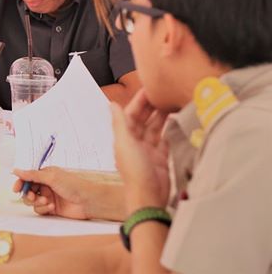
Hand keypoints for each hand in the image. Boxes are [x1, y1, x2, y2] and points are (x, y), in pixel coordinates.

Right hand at [12, 166, 100, 219]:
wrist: (88, 201)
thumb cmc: (73, 185)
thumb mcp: (51, 177)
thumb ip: (32, 175)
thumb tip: (15, 170)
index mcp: (45, 174)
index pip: (27, 178)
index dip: (20, 183)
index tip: (16, 189)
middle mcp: (45, 185)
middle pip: (28, 190)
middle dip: (28, 194)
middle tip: (32, 196)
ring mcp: (48, 197)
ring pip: (32, 201)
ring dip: (37, 202)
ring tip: (47, 201)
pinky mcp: (51, 208)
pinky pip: (39, 209)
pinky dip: (43, 208)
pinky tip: (51, 207)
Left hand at [110, 89, 169, 209]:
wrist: (148, 198)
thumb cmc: (135, 172)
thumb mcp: (125, 144)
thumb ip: (120, 123)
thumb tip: (111, 104)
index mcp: (125, 138)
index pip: (131, 114)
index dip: (139, 101)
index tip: (149, 88)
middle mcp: (135, 142)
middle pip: (144, 119)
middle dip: (152, 106)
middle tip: (163, 93)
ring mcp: (148, 151)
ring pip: (155, 128)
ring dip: (161, 116)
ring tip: (171, 103)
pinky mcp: (160, 159)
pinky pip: (165, 141)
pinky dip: (169, 131)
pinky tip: (175, 122)